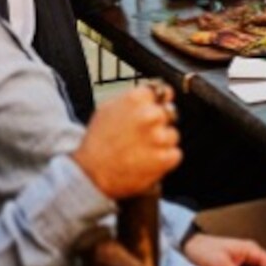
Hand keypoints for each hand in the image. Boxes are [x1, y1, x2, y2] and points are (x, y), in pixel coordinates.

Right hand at [73, 84, 180, 199]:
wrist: (91, 173)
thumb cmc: (97, 141)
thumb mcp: (108, 108)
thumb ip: (134, 97)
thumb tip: (157, 92)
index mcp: (136, 99)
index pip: (162, 92)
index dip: (157, 103)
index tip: (154, 110)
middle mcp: (150, 115)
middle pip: (168, 114)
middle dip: (158, 123)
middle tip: (141, 135)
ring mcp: (158, 137)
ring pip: (172, 135)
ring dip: (161, 143)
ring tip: (140, 150)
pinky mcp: (165, 158)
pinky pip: (175, 154)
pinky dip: (165, 159)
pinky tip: (147, 161)